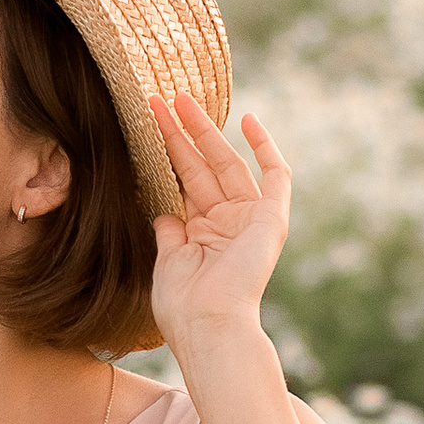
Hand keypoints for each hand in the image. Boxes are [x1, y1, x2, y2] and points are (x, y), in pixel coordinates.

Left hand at [146, 89, 291, 358]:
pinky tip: (249, 120)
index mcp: (201, 233)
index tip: (147, 124)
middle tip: (160, 100)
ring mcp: (249, 219)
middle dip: (181, 133)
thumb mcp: (167, 262)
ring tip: (182, 99)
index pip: (184, 182)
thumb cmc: (184, 304)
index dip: (167, 152)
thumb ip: (168, 234)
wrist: (209, 324)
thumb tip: (162, 213)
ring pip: (227, 163)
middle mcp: (226, 222)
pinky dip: (266, 148)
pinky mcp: (271, 219)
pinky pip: (276, 176)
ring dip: (205, 131)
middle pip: (202, 166)